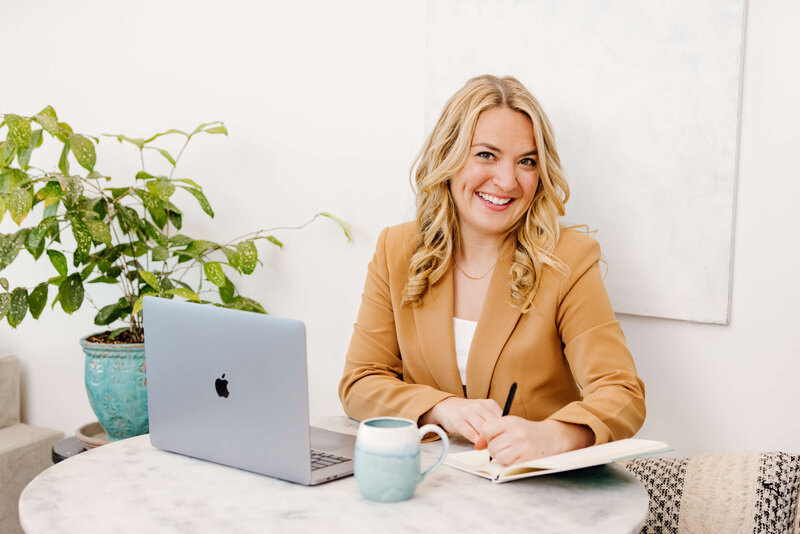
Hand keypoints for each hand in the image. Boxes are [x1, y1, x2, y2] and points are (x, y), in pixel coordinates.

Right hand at [419, 397, 501, 443]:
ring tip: (487, 447)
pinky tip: (477, 444)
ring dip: (486, 441)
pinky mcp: (458, 420)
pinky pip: (470, 434)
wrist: (447, 406)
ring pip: (483, 430)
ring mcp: (468, 412)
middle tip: (497, 447)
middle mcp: (479, 406)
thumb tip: (507, 437)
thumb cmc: (469, 412)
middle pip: (494, 425)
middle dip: (496, 438)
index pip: (503, 420)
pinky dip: (476, 441)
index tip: (504, 441)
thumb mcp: (484, 412)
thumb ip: (495, 422)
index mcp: (489, 404)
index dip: (504, 432)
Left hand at [477, 416, 594, 464]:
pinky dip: (510, 463)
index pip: (486, 429)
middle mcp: (517, 434)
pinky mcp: (527, 460)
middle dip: (495, 448)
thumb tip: (478, 446)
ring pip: (498, 457)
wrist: (550, 438)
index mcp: (510, 422)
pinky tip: (518, 456)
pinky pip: (508, 465)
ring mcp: (522, 448)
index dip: (488, 435)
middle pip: (491, 446)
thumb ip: (493, 431)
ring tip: (512, 450)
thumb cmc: (526, 431)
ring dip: (502, 456)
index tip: (495, 435)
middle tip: (506, 444)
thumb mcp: (510, 424)